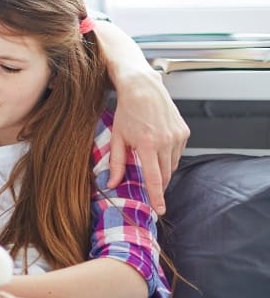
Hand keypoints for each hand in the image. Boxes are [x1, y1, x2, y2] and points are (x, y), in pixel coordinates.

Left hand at [107, 70, 189, 214]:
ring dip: (163, 170)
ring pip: (172, 165)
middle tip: (152, 192)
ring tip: (150, 163)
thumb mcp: (117, 138)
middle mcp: (166, 141)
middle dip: (159, 186)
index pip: (155, 178)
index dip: (157, 196)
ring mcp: (178, 136)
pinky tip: (158, 150)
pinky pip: (177, 153)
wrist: (143, 87)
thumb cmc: (127, 111)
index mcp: (148, 144)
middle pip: (165, 174)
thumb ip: (116, 163)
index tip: (160, 210)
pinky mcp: (184, 132)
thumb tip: (112, 184)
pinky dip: (169, 157)